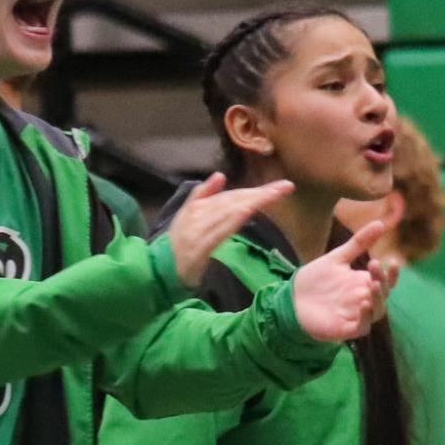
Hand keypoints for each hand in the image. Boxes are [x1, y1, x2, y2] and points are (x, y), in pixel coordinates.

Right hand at [168, 172, 292, 286]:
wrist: (159, 269)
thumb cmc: (176, 244)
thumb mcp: (186, 215)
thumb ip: (202, 194)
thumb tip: (220, 175)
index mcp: (199, 207)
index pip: (232, 196)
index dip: (254, 190)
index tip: (278, 188)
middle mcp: (200, 214)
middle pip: (235, 200)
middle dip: (261, 193)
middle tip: (285, 187)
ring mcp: (200, 229)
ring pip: (231, 211)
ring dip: (253, 201)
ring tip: (275, 195)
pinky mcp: (201, 245)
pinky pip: (221, 229)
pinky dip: (234, 217)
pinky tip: (249, 209)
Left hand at [291, 223, 387, 341]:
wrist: (292, 298)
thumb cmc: (316, 279)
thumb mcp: (338, 258)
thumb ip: (359, 243)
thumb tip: (381, 223)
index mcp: (363, 284)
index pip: (385, 280)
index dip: (391, 273)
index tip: (392, 261)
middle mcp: (363, 300)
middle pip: (382, 294)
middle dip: (382, 281)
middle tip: (374, 266)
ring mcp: (356, 315)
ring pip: (377, 312)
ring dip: (378, 300)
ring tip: (373, 286)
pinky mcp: (346, 329)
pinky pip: (362, 327)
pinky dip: (365, 317)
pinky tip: (363, 304)